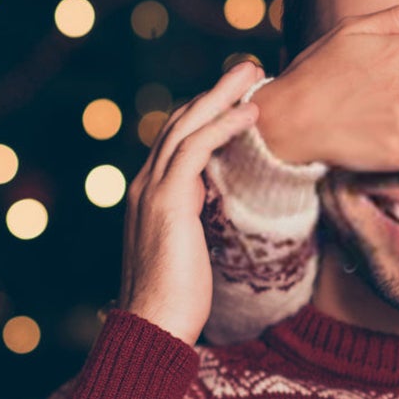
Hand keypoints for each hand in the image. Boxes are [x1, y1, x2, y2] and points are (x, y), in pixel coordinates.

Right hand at [119, 61, 261, 344]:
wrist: (153, 329)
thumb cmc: (177, 300)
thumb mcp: (187, 248)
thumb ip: (193, 219)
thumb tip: (212, 203)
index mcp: (148, 195)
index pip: (176, 140)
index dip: (206, 113)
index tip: (237, 96)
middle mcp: (144, 185)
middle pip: (180, 122)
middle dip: (215, 92)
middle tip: (249, 69)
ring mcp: (151, 191)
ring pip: (186, 126)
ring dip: (222, 96)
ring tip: (254, 75)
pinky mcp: (167, 202)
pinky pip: (195, 150)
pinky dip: (223, 126)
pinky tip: (250, 115)